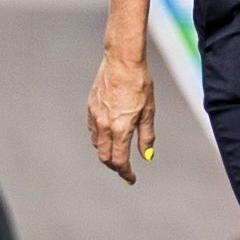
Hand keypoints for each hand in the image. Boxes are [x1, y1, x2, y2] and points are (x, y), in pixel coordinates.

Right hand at [87, 42, 156, 183]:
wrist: (122, 61)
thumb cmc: (139, 83)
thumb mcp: (148, 111)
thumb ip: (146, 136)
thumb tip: (147, 156)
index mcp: (120, 129)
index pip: (120, 160)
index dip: (125, 173)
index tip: (131, 178)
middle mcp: (104, 125)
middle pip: (104, 157)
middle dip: (115, 166)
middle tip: (124, 168)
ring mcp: (95, 116)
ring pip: (97, 144)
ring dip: (106, 152)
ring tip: (118, 151)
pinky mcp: (90, 107)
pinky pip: (92, 130)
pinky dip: (100, 138)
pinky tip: (108, 134)